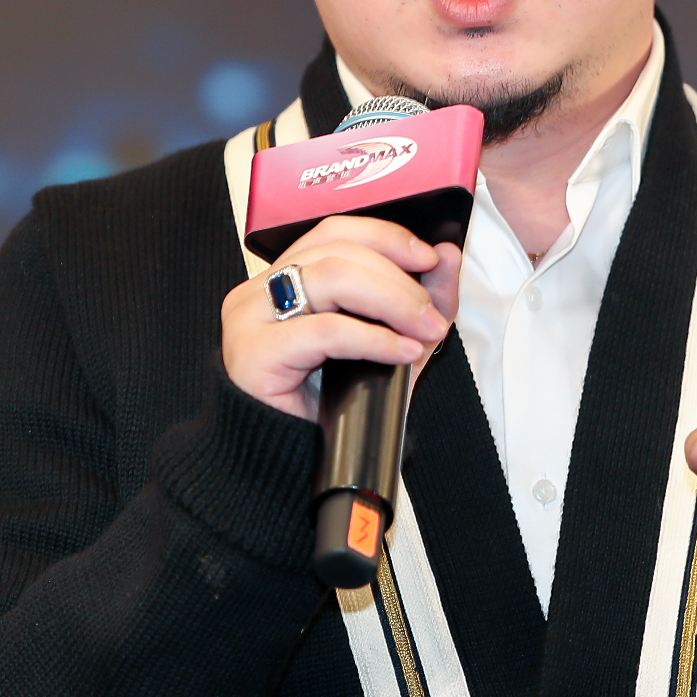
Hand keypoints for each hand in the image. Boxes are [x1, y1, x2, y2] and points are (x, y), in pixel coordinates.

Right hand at [221, 216, 462, 420]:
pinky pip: (325, 331)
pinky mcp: (253, 352)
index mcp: (285, 278)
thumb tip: (446, 255)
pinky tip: (400, 351)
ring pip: (332, 278)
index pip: (335, 231)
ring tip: (423, 329)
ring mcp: (250, 317)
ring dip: (392, 301)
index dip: (386, 237)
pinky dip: (374, 338)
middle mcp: (261, 290)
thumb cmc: (330, 406)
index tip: (428, 258)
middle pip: (338, 251)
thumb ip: (417, 299)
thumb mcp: (387, 345)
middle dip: (398, 279)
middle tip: (432, 314)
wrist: (291, 465)